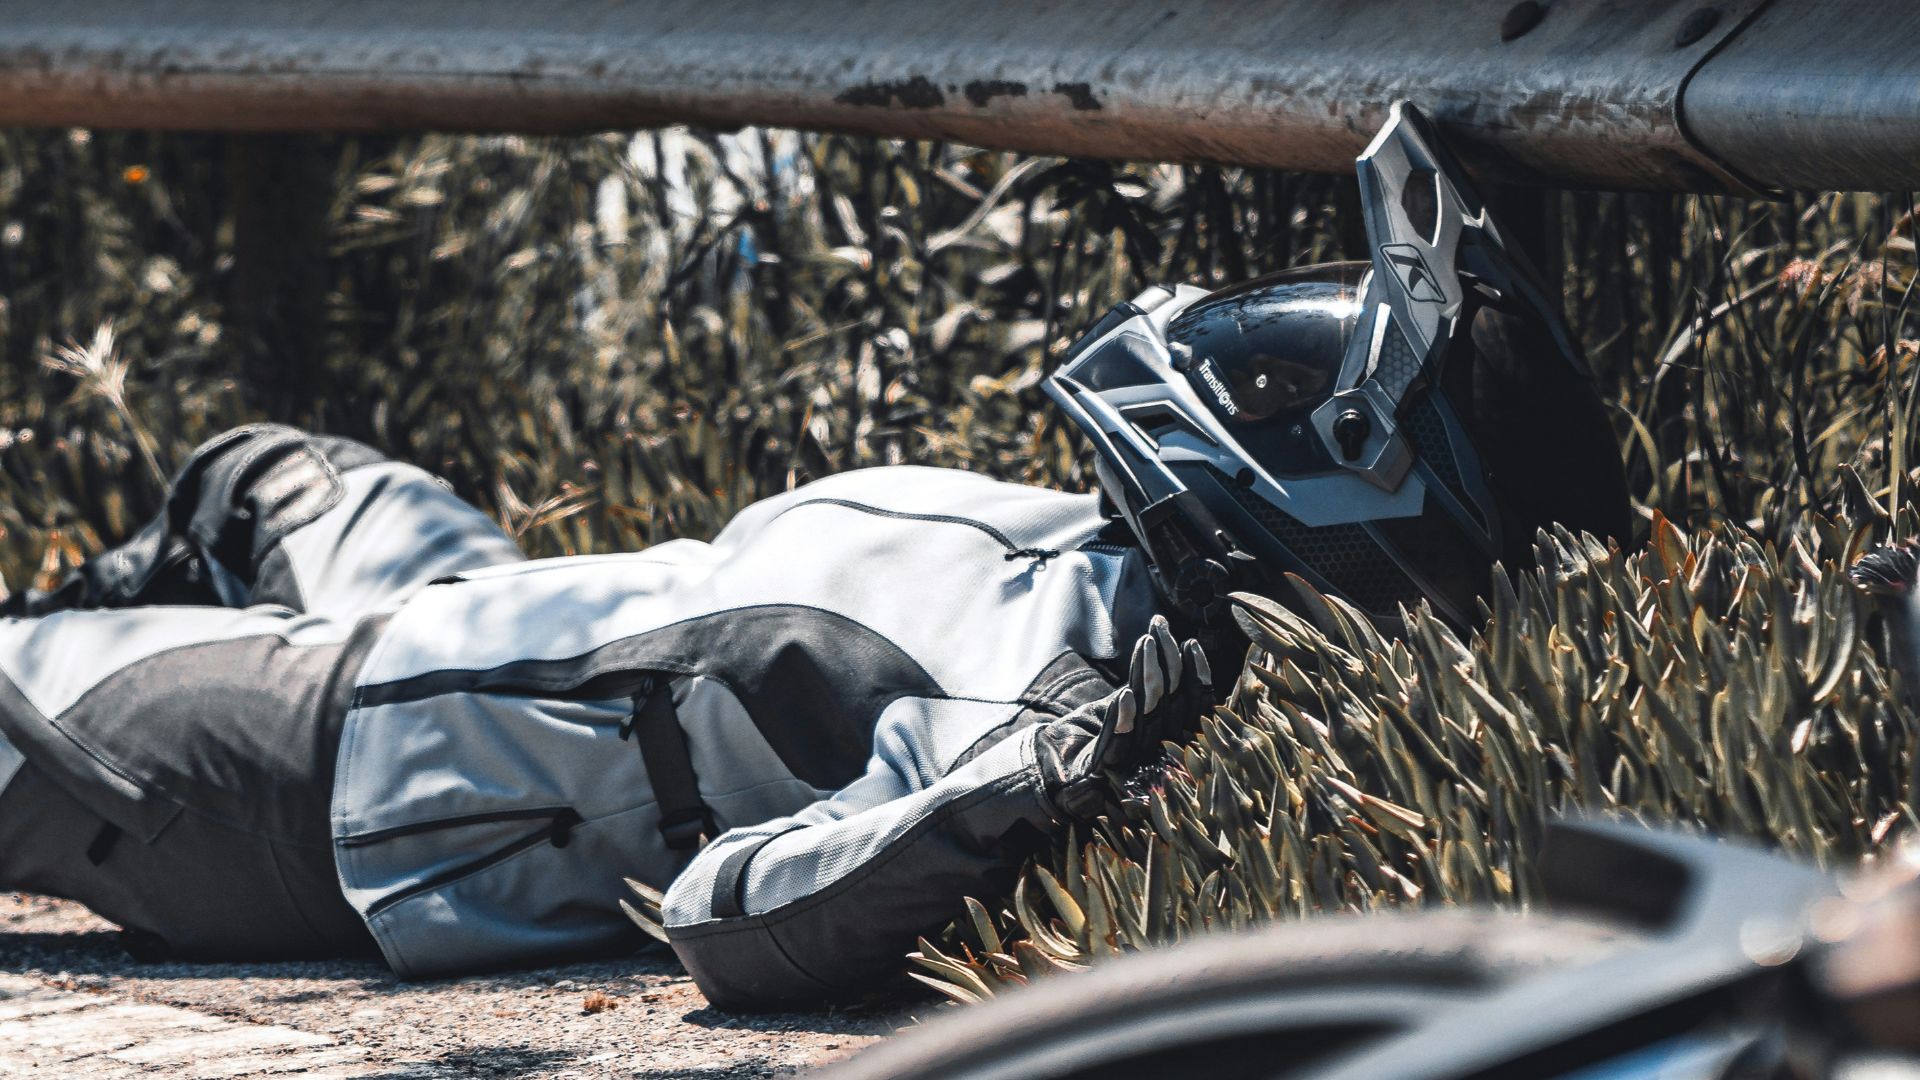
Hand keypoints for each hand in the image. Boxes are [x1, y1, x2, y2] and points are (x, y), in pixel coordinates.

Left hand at [1037, 615, 1212, 820]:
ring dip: (1148, 675)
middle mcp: (1161, 751)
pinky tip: (1125, 694)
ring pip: (1150, 714)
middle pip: (1173, 702)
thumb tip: (1164, 648)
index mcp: (1172, 739)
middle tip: (1160, 625)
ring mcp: (1136, 761)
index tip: (1191, 642)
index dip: (1197, 674)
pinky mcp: (1108, 768)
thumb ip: (1147, 690)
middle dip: (1169, 660)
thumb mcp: (1125, 709)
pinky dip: (1124, 718)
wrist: (1059, 776)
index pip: (1195, 705)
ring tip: (1145, 642)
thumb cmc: (1096, 738)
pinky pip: (1120, 742)